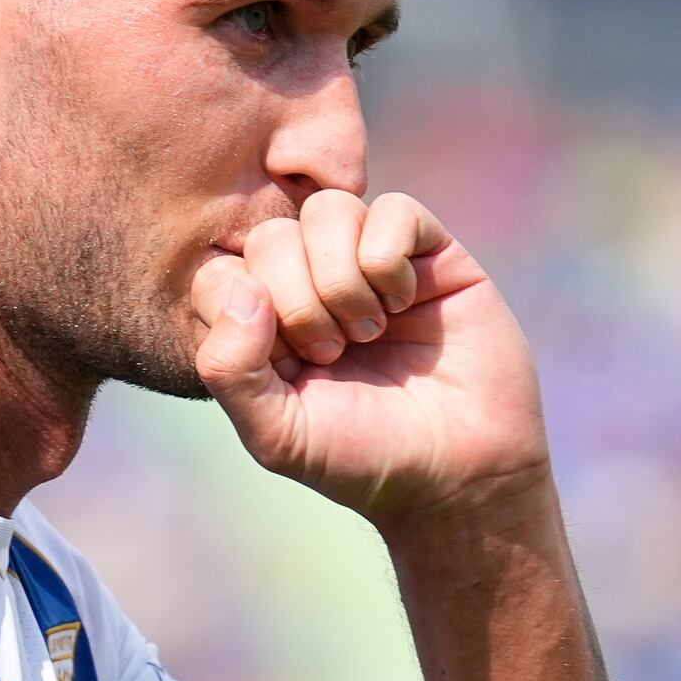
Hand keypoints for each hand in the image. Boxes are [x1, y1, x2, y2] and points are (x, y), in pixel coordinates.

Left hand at [191, 193, 545, 526]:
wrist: (460, 471)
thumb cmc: (365, 455)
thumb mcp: (277, 434)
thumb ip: (230, 369)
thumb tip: (242, 288)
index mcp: (264, 323)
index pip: (220, 275)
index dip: (247, 315)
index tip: (291, 366)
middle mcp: (311, 281)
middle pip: (270, 238)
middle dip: (300, 303)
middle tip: (336, 352)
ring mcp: (368, 260)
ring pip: (326, 210)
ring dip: (343, 280)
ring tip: (370, 329)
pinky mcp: (428, 250)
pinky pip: (393, 209)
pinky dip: (390, 261)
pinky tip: (407, 303)